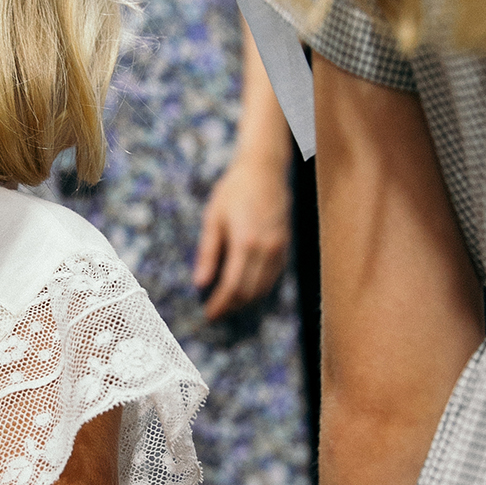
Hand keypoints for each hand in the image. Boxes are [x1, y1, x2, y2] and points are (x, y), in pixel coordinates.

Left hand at [192, 151, 291, 319]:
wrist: (265, 169)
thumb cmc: (234, 190)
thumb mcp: (213, 218)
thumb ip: (207, 253)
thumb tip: (200, 283)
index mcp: (245, 243)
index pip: (233, 287)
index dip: (220, 305)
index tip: (209, 314)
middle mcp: (266, 250)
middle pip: (250, 293)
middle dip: (231, 307)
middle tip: (215, 313)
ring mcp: (280, 249)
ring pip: (264, 288)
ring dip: (245, 301)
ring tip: (227, 303)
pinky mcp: (286, 246)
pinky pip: (273, 277)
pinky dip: (259, 288)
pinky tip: (245, 288)